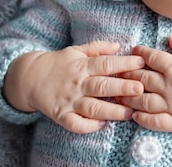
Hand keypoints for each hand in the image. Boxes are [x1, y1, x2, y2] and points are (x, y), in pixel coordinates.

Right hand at [3, 41, 145, 133]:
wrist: (29, 78)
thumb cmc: (60, 63)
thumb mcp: (77, 50)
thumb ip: (98, 48)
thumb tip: (119, 45)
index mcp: (82, 66)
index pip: (105, 64)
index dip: (124, 63)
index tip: (142, 62)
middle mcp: (77, 83)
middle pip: (102, 86)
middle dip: (122, 88)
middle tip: (141, 89)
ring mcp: (68, 100)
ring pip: (92, 108)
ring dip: (111, 111)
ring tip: (129, 113)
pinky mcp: (60, 115)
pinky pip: (75, 124)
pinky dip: (88, 126)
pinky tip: (102, 124)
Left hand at [119, 35, 171, 138]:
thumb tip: (169, 37)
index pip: (151, 58)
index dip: (139, 53)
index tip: (133, 52)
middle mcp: (170, 85)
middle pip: (141, 78)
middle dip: (126, 74)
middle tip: (116, 72)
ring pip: (143, 100)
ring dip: (129, 97)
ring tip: (119, 95)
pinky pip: (155, 122)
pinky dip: (142, 119)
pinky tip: (134, 115)